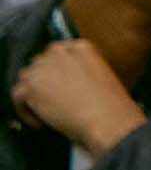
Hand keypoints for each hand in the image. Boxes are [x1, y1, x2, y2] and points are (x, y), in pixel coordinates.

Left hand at [11, 38, 146, 160]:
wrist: (108, 119)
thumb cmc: (113, 106)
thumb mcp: (103, 77)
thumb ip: (81, 71)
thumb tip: (65, 82)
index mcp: (82, 47)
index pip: (58, 52)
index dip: (57, 71)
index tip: (59, 84)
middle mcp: (60, 53)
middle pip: (39, 64)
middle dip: (43, 82)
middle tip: (52, 99)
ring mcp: (43, 68)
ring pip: (26, 79)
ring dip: (33, 95)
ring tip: (45, 112)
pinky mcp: (31, 86)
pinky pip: (18, 96)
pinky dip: (25, 111)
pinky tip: (41, 121)